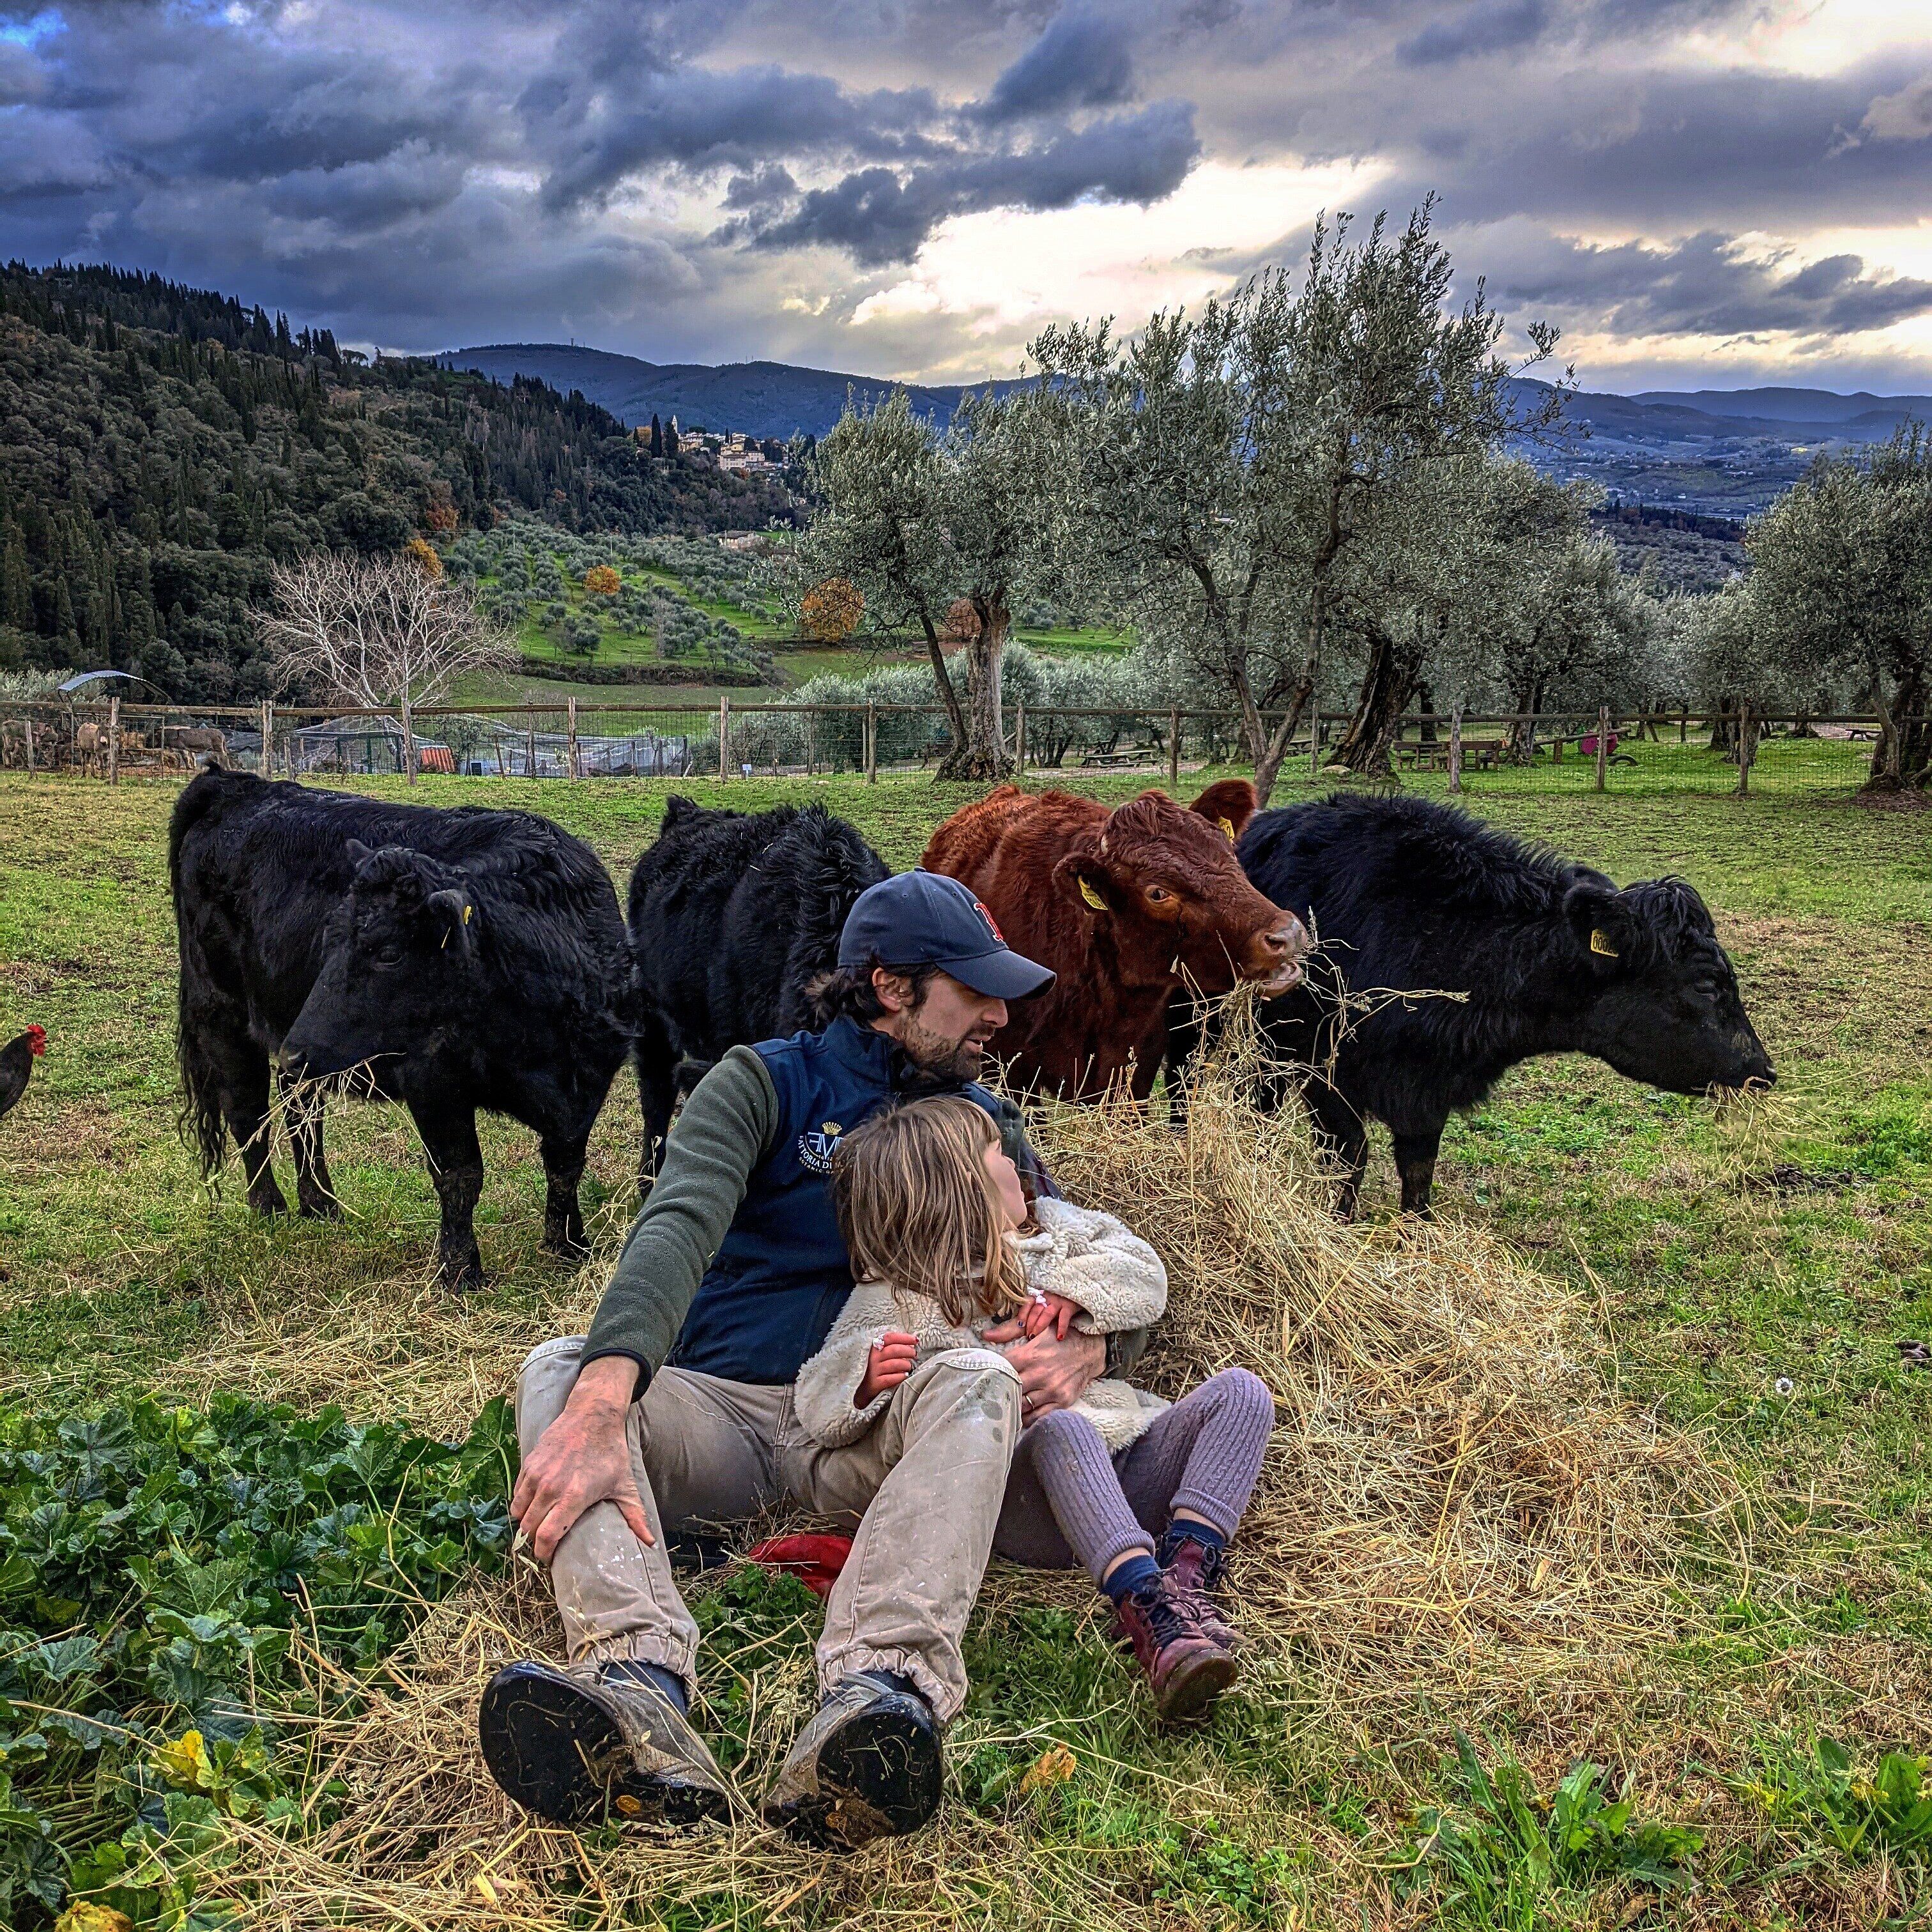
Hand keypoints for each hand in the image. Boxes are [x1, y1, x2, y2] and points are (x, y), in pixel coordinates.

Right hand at [511, 1354, 654, 1563]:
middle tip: (545, 1543)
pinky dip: (522, 1504)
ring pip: (519, 1512)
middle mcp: (551, 1487)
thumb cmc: (611, 1452)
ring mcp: (537, 1474)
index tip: (549, 1558)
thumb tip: (650, 1543)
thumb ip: (635, 1516)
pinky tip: (534, 1505)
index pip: (546, 1537)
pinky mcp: (528, 1464)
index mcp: (574, 1497)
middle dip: (535, 1540)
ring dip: (526, 1522)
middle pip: (529, 1528)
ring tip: (538, 1525)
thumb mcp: (624, 1485)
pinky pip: (517, 1494)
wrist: (593, 1415)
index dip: (544, 1553)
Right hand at [856, 1330, 917, 1406]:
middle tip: (913, 1354)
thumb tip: (912, 1341)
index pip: (889, 1337)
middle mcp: (872, 1357)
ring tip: (908, 1366)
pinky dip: (900, 1376)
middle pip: (894, 1350)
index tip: (915, 1340)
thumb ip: (893, 1346)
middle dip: (907, 1351)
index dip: (904, 1337)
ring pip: (894, 1364)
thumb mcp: (881, 1354)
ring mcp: (873, 1370)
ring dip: (905, 1364)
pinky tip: (904, 1375)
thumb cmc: (877, 1368)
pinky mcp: (875, 1383)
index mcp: (874, 1346)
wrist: (863, 1389)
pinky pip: (891, 1378)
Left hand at [983, 1321, 1105, 1423]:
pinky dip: (1027, 1418)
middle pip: (1008, 1390)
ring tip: (1003, 1407)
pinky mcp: (1062, 1401)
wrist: (1091, 1349)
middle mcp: (1039, 1373)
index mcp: (1029, 1355)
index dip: (990, 1374)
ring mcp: (1051, 1389)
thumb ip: (1011, 1332)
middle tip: (989, 1396)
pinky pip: (1037, 1416)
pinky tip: (1020, 1415)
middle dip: (998, 1393)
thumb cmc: (1060, 1338)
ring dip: (1011, 1406)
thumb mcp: (1038, 1329)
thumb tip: (986, 1334)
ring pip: (1021, 1406)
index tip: (985, 1378)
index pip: (1000, 1369)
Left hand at [1022, 1291, 1079, 1340]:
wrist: (1080, 1288)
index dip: (1023, 1314)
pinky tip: (1059, 1337)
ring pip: (1046, 1314)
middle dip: (1030, 1324)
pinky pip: (1064, 1318)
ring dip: (1039, 1326)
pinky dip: (1061, 1328)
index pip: (1028, 1303)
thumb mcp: (1048, 1298)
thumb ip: (1039, 1306)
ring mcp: (1058, 1301)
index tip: (1020, 1325)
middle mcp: (1048, 1297)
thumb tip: (1026, 1323)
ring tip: (1034, 1336)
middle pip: (1035, 1311)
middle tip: (1027, 1336)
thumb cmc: (1061, 1297)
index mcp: (1041, 1295)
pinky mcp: (1069, 1306)